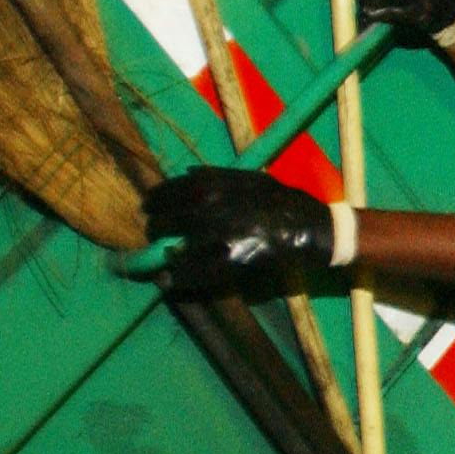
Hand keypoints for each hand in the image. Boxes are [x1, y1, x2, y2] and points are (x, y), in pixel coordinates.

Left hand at [142, 167, 334, 296]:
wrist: (306, 226)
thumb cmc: (279, 200)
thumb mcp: (249, 177)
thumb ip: (218, 175)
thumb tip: (187, 172)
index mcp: (213, 185)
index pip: (169, 192)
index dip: (154, 200)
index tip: (147, 205)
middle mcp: (209, 208)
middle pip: (164, 220)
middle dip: (155, 227)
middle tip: (154, 231)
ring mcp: (217, 236)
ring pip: (173, 248)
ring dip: (163, 253)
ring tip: (162, 257)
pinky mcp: (228, 262)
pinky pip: (193, 273)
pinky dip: (177, 277)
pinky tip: (166, 281)